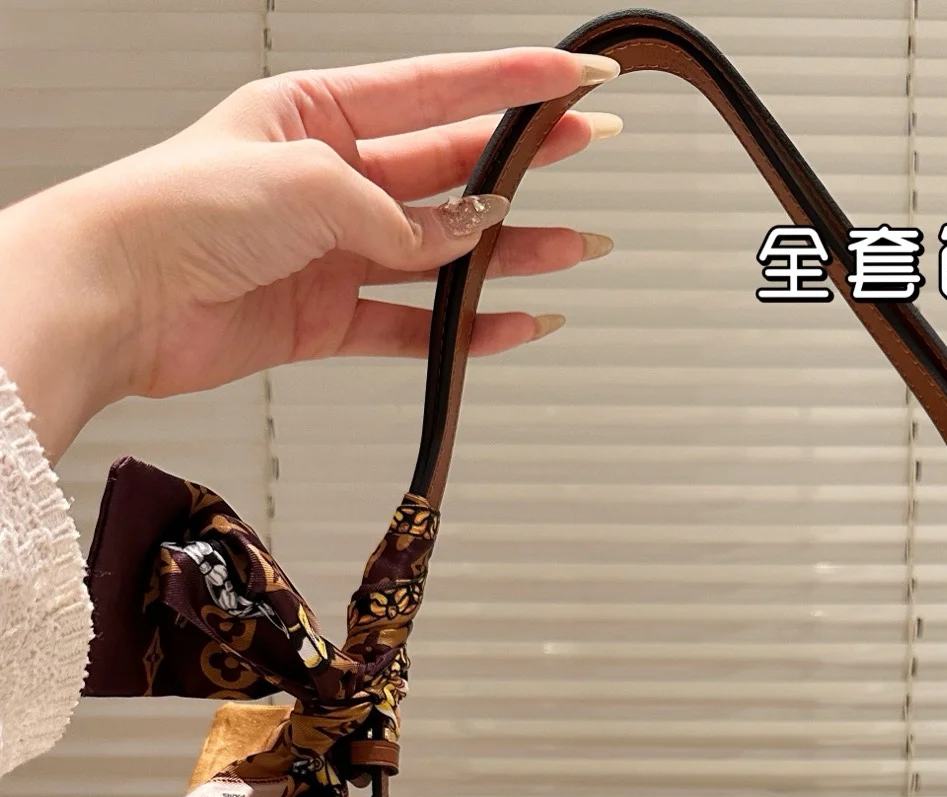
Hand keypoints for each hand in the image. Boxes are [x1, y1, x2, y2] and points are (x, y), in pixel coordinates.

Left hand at [0, 47, 621, 460]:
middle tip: (589, 151)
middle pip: (448, 169)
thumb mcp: (308, 181)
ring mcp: (330, 252)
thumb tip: (459, 238)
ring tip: (575, 250)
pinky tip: (510, 323)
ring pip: (441, 252)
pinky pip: (411, 325)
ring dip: (510, 254)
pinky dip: (462, 330)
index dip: (510, 84)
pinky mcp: (323, 318)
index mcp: (316, 114)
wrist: (122, 295)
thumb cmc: (180, 210)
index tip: (572, 80)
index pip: (434, 89)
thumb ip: (396, 212)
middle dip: (524, 163)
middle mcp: (328, 180)